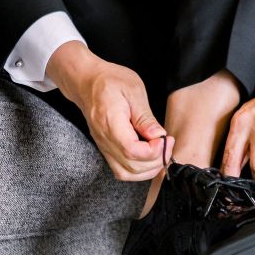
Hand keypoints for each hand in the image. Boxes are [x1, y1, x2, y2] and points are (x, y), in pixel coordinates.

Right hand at [46, 42, 173, 180]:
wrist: (86, 81)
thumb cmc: (110, 81)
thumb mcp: (133, 91)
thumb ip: (145, 117)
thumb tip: (159, 136)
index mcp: (111, 123)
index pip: (132, 151)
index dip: (153, 151)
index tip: (166, 139)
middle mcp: (104, 139)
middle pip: (131, 167)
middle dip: (155, 161)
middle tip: (168, 144)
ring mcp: (103, 146)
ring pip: (126, 173)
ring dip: (148, 170)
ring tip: (161, 152)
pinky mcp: (106, 149)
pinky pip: (121, 170)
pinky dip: (138, 170)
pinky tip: (150, 158)